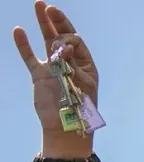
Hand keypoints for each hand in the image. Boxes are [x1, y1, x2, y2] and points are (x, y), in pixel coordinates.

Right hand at [13, 2, 97, 157]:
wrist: (64, 127)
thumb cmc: (78, 107)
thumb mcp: (80, 82)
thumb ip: (72, 62)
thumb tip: (66, 44)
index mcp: (85, 64)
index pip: (77, 42)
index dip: (70, 39)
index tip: (66, 49)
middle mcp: (70, 63)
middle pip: (62, 36)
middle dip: (57, 21)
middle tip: (49, 7)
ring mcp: (53, 68)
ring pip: (47, 42)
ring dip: (43, 24)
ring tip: (39, 5)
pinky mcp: (39, 75)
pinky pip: (30, 56)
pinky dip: (24, 44)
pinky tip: (19, 31)